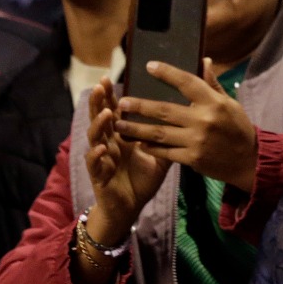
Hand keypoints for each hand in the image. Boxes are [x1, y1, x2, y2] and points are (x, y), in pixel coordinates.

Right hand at [84, 78, 169, 242]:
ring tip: (107, 112)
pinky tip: (101, 147)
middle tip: (102, 83)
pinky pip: (95, 164)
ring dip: (99, 124)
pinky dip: (96, 155)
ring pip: (95, 136)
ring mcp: (101, 158)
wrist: (131, 207)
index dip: (111, 95)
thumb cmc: (143, 178)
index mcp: (121, 135)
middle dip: (100, 101)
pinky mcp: (99, 176)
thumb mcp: (160, 153)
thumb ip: (168, 132)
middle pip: (101, 117)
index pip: (115, 110)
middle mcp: (108, 142)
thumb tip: (187, 112)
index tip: (111, 76)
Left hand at [116, 58, 258, 191]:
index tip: (149, 66)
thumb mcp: (230, 103)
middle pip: (164, 110)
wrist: (248, 161)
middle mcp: (203, 120)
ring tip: (119, 125)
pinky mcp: (192, 159)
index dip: (167, 73)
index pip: (187, 82)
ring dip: (136, 129)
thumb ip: (212, 84)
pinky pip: (165, 151)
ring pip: (159, 133)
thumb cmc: (238, 128)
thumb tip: (204, 60)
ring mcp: (196, 141)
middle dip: (140, 106)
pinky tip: (137, 142)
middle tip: (122, 102)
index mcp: (213, 102)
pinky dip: (150, 146)